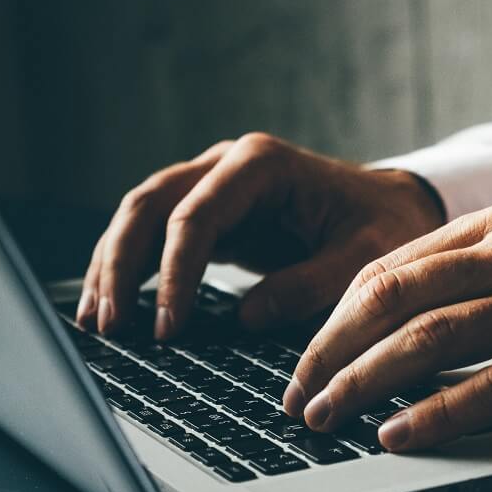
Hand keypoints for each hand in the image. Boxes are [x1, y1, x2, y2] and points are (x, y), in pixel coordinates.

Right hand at [76, 134, 445, 338]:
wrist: (395, 209)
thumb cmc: (384, 227)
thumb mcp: (364, 258)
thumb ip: (311, 284)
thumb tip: (247, 317)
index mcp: (262, 165)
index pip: (196, 216)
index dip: (174, 272)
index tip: (167, 327)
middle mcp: (226, 166)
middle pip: (149, 205)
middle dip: (121, 265)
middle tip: (111, 326)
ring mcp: (212, 187)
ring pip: (140, 217)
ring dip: (112, 267)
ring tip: (96, 324)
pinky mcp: (208, 215)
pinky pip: (154, 237)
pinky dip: (130, 270)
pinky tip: (111, 308)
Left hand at [281, 205, 491, 451]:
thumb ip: (489, 277)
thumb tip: (412, 325)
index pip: (390, 266)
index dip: (333, 316)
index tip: (305, 357)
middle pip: (391, 298)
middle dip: (328, 351)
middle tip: (296, 396)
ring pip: (427, 340)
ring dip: (362, 384)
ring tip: (326, 419)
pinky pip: (488, 387)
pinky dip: (433, 416)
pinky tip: (398, 436)